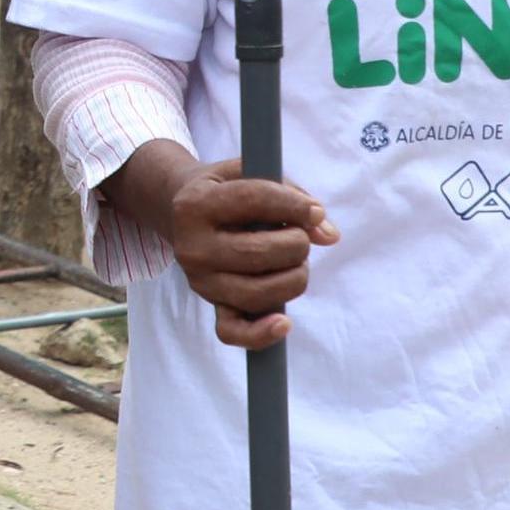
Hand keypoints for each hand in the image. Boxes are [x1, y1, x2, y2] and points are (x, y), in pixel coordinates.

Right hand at [117, 145, 335, 349]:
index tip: (316, 212)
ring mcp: (200, 281)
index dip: (294, 207)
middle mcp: (192, 247)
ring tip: (297, 263)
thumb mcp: (252, 175)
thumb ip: (292, 196)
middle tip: (299, 236)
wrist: (182, 213)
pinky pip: (233, 332)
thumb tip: (328, 235)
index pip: (253, 201)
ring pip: (257, 293)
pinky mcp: (212, 304)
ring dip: (294, 278)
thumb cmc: (227, 191)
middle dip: (296, 243)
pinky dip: (261, 334)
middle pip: (258, 253)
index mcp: (195, 205)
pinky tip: (285, 322)